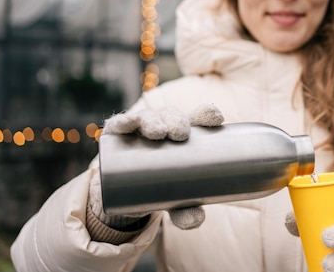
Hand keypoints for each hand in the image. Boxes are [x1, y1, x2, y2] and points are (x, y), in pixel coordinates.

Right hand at [89, 104, 223, 230]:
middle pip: (172, 115)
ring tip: (156, 133)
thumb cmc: (159, 187)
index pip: (198, 118)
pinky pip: (119, 125)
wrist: (123, 191)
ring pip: (147, 117)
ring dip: (152, 120)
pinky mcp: (118, 135)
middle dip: (177, 121)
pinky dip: (121, 123)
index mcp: (183, 134)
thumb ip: (186, 210)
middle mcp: (163, 125)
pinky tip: (121, 126)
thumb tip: (197, 220)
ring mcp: (140, 128)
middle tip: (180, 135)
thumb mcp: (174, 199)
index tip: (216, 120)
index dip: (206, 114)